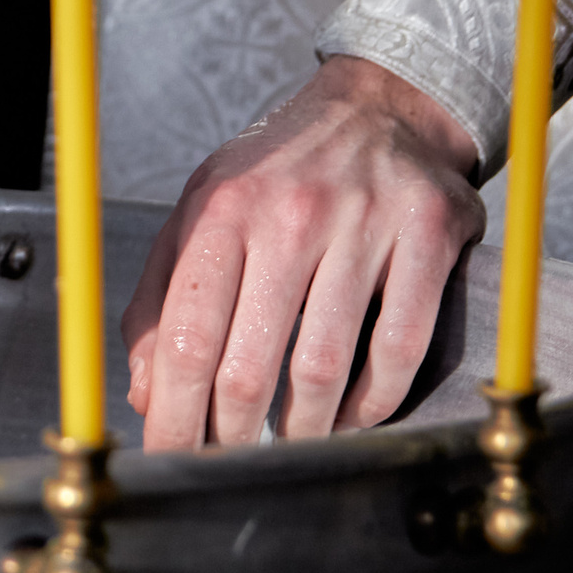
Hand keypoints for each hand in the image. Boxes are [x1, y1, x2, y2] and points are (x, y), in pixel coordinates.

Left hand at [122, 56, 485, 448]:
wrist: (378, 107)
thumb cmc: (278, 172)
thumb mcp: (200, 214)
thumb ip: (162, 301)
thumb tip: (145, 394)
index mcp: (221, 212)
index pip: (187, 339)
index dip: (175, 415)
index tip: (169, 458)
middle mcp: (289, 215)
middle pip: (249, 365)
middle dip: (231, 437)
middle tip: (227, 465)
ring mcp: (363, 224)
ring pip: (323, 366)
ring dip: (304, 428)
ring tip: (290, 444)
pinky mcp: (427, 236)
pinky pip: (397, 347)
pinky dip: (373, 401)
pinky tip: (353, 416)